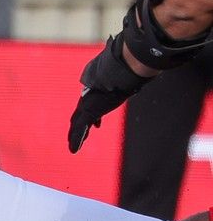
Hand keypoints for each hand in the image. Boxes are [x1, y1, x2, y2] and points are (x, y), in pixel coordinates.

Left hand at [68, 35, 146, 152]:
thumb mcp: (128, 75)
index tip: (96, 124)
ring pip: (77, 125)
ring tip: (73, 147)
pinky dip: (76, 140)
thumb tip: (148, 69)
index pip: (91, 105)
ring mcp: (87, 105)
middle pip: (80, 115)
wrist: (121, 69)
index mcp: (96, 90)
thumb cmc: (126, 69)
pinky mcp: (88, 112)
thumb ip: (132, 76)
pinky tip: (74, 150)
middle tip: (77, 137)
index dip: (92, 115)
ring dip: (75, 136)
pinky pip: (80, 129)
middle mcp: (89, 98)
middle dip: (79, 126)